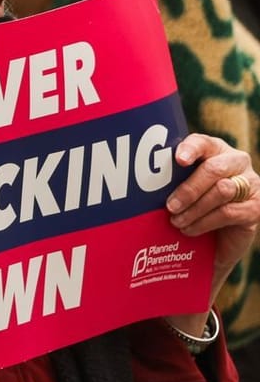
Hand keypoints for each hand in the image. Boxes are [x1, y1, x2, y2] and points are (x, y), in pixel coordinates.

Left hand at [166, 132, 259, 313]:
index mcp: (214, 150)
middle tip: (169, 206)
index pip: (203, 142)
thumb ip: (168, 178)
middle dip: (188, 188)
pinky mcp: (255, 208)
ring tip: (176, 221)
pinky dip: (204, 222)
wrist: (214, 239)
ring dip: (194, 208)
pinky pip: (228, 212)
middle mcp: (236, 162)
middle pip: (214, 168)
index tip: (178, 160)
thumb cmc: (188, 206)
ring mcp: (250, 184)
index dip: (191, 148)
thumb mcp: (177, 187)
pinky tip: (189, 229)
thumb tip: (134, 182)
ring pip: (222, 190)